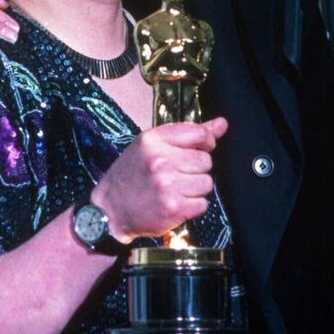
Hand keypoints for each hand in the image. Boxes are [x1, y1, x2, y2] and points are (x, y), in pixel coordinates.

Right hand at [91, 118, 227, 241]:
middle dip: (196, 170)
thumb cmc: (132, 175)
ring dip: (195, 189)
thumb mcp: (152, 146)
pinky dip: (192, 206)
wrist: (110, 209)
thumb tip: (222, 124)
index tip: (199, 150)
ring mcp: (166, 185)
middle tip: (177, 175)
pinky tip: (175, 203)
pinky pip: (202, 204)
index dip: (206, 143)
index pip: (200, 134)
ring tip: (175, 190)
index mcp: (153, 140)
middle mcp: (159, 160)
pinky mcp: (173, 208)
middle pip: (206, 161)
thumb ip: (189, 134)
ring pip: (206, 183)